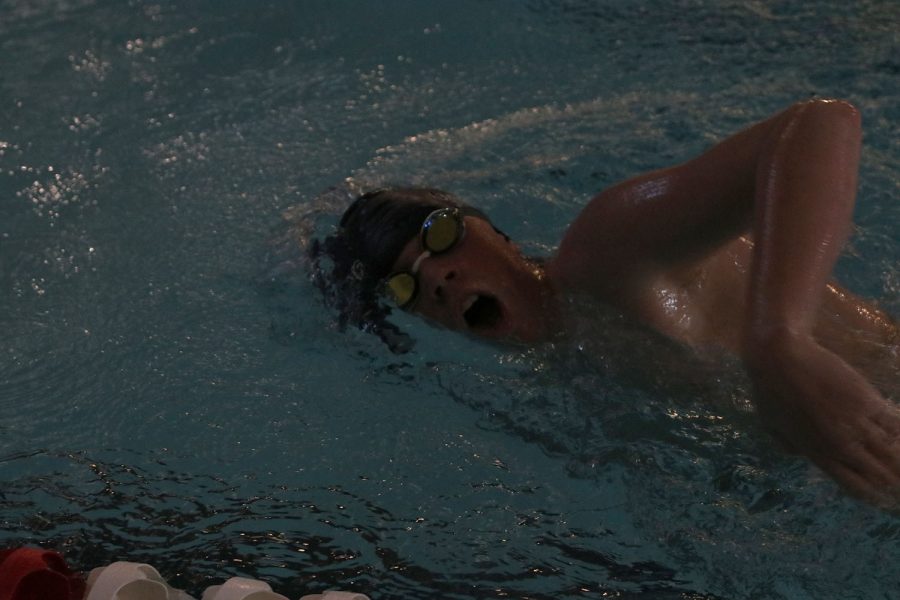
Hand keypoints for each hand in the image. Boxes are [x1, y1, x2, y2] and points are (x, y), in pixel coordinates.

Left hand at [746, 331, 899, 506]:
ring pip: (891, 451)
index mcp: (818, 454)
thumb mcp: (770, 426)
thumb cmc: (768, 390)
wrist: (780, 359)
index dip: (872, 494)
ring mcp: (856, 424)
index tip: (883, 498)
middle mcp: (841, 445)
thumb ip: (788, 446)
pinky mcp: (867, 401)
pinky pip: (894, 424)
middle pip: (879, 473)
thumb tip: (801, 455)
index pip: (854, 485)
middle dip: (894, 482)